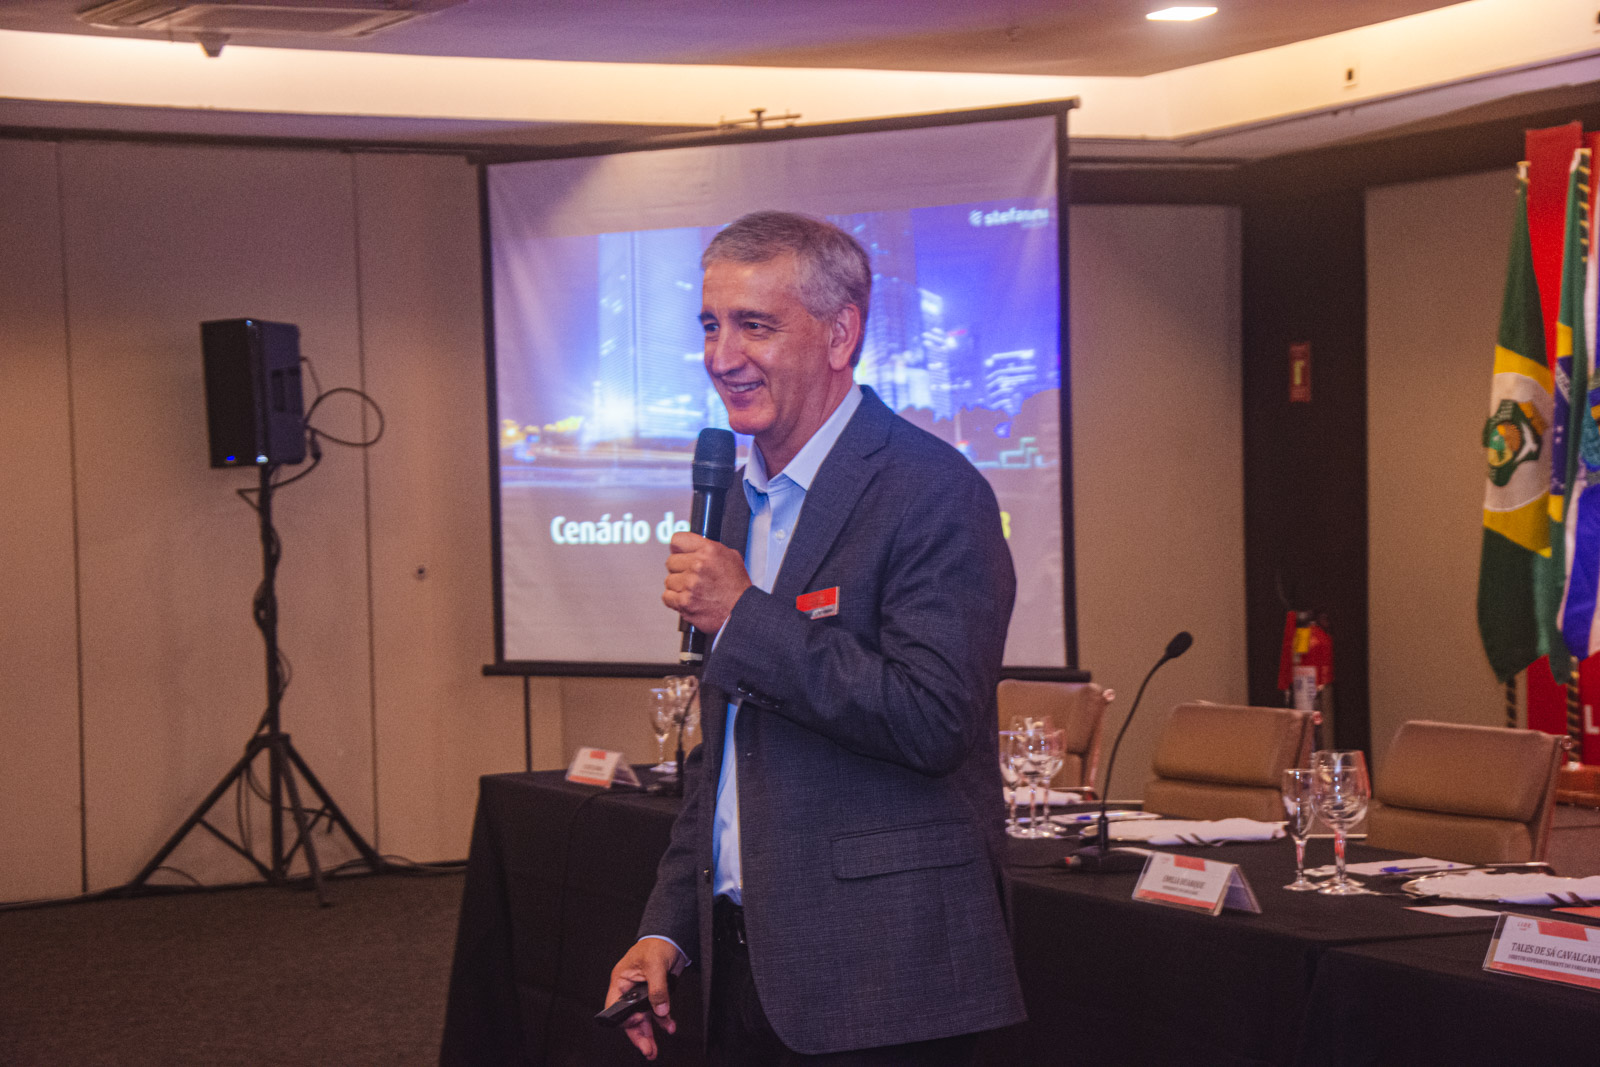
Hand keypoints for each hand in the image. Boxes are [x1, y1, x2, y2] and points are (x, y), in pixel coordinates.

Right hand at [606, 937, 679, 1058]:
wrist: (673, 938)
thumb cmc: (656, 944)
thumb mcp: (655, 965)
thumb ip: (657, 989)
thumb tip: (660, 1010)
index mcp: (621, 981)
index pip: (615, 1007)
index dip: (625, 1020)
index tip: (637, 1024)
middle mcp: (629, 990)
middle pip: (630, 1018)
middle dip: (638, 1035)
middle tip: (647, 1050)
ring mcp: (643, 993)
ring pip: (643, 1019)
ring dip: (650, 1033)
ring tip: (654, 1049)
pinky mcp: (655, 994)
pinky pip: (656, 1012)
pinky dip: (662, 1021)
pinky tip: (668, 1026)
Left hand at [663, 532, 750, 633]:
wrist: (741, 611)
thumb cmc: (737, 586)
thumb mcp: (730, 556)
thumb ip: (707, 548)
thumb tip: (691, 546)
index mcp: (708, 551)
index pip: (677, 540)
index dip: (678, 549)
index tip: (681, 555)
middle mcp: (698, 566)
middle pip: (670, 562)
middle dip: (679, 569)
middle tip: (691, 576)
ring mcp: (689, 585)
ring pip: (669, 580)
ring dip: (678, 586)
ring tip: (692, 590)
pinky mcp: (684, 602)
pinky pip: (667, 597)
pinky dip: (675, 600)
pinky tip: (687, 599)